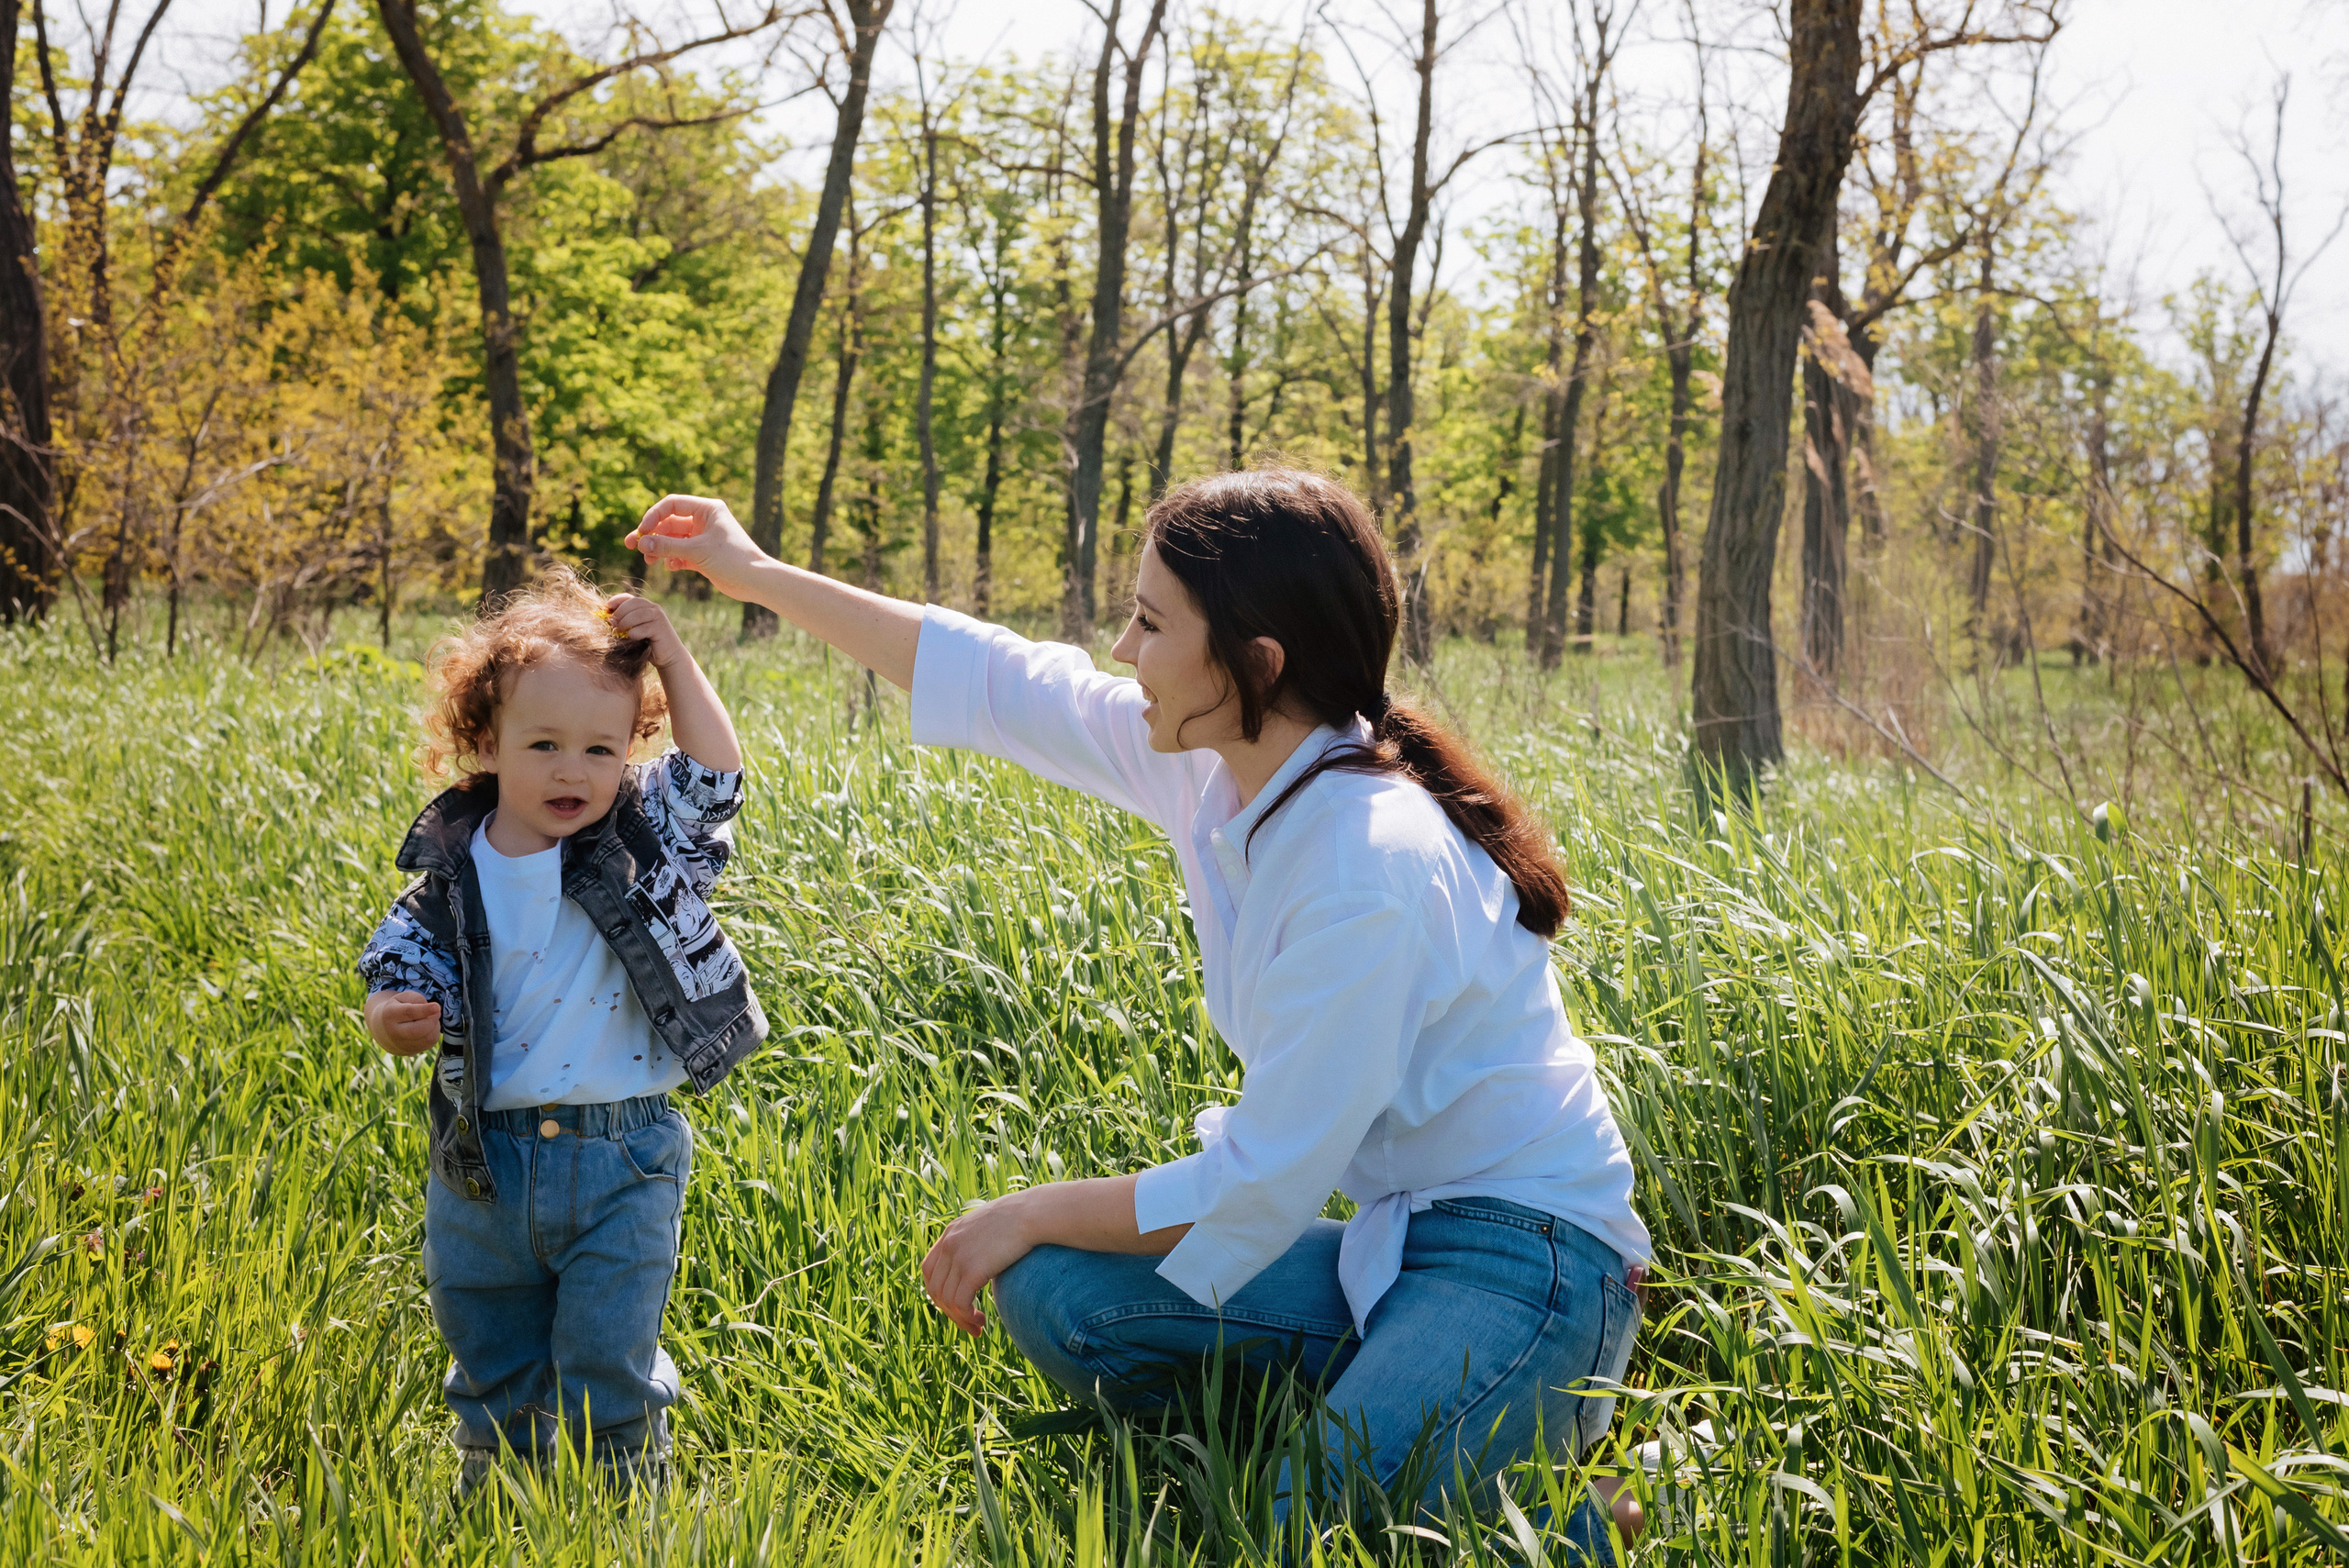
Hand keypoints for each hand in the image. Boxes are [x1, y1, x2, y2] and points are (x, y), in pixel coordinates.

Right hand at [366, 990, 441, 1055]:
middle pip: (418, 1030)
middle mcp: (394, 1032)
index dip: (424, 1010)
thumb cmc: (398, 1009)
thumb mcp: (402, 998)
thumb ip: (416, 999)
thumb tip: (432, 1010)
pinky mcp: (412, 1051)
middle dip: (432, 1019)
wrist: (384, 1029)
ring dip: (434, 1025)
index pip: (408, 1013)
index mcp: (390, 1015)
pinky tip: (428, 1026)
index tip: (437, 1006)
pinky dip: (434, 1032)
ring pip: (427, 1037)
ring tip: (429, 1017)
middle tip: (436, 1010)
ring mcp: (402, 1044)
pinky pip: (430, 1042)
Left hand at [603, 593, 685, 668]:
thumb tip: (606, 619)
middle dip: (619, 613)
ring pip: (637, 614)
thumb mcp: (634, 629)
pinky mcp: (661, 629)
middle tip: (612, 623)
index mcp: (645, 606)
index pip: (628, 598)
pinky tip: (632, 638)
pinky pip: (643, 628)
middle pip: (632, 603)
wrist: (669, 655)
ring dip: (625, 622)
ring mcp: (658, 618)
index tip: (607, 609)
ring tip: (618, 631)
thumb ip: (624, 622)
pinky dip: (634, 633)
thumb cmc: (648, 643)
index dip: (616, 601)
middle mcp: (653, 608)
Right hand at [625, 496, 772, 603]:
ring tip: (648, 560)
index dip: (654, 516)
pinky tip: (671, 567)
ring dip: (659, 549)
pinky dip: (673, 559)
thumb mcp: (697, 551)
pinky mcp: (704, 555)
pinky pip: (681, 553)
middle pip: (669, 523)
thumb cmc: (733, 559)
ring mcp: (704, 538)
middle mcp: (705, 520)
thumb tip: (641, 543)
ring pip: (673, 540)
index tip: (642, 531)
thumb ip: (668, 546)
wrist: (756, 581)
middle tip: (630, 545)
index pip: (672, 505)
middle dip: (651, 535)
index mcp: (708, 509)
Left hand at [921, 1191, 1037, 1336]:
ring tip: (977, 1326)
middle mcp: (949, 1244)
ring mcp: (958, 1257)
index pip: (929, 1270)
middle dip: (948, 1311)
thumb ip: (978, 1243)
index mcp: (951, 1233)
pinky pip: (960, 1303)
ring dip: (960, 1319)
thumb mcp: (989, 1227)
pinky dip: (967, 1317)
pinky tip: (981, 1321)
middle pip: (934, 1288)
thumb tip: (982, 1262)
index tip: (954, 1304)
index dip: (938, 1291)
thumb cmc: (1020, 1220)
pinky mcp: (972, 1270)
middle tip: (966, 1323)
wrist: (1032, 1214)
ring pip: (947, 1300)